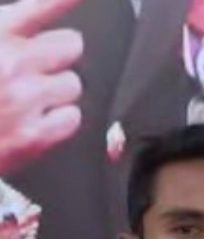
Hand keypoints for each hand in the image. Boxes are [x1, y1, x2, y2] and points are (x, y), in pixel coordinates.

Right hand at [0, 0, 84, 173]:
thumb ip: (2, 28)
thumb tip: (18, 19)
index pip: (41, 7)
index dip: (64, 0)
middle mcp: (12, 64)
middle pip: (72, 45)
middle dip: (56, 54)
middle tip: (35, 67)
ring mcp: (25, 101)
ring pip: (72, 84)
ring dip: (54, 91)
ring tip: (24, 99)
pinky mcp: (33, 136)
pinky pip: (72, 118)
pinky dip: (57, 121)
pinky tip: (31, 121)